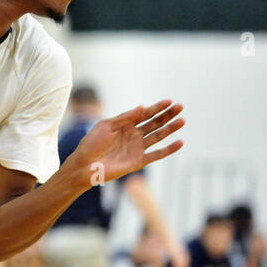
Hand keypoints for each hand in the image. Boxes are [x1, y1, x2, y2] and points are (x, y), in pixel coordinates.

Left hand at [71, 100, 185, 184]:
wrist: (85, 165)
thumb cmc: (91, 144)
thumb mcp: (106, 126)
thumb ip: (125, 118)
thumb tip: (142, 107)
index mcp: (124, 125)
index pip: (144, 114)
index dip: (157, 107)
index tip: (169, 101)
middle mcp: (133, 135)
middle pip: (154, 123)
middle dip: (167, 115)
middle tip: (180, 107)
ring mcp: (137, 148)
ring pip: (158, 136)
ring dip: (170, 129)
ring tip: (182, 120)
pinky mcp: (138, 161)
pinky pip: (157, 154)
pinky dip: (169, 149)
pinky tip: (180, 142)